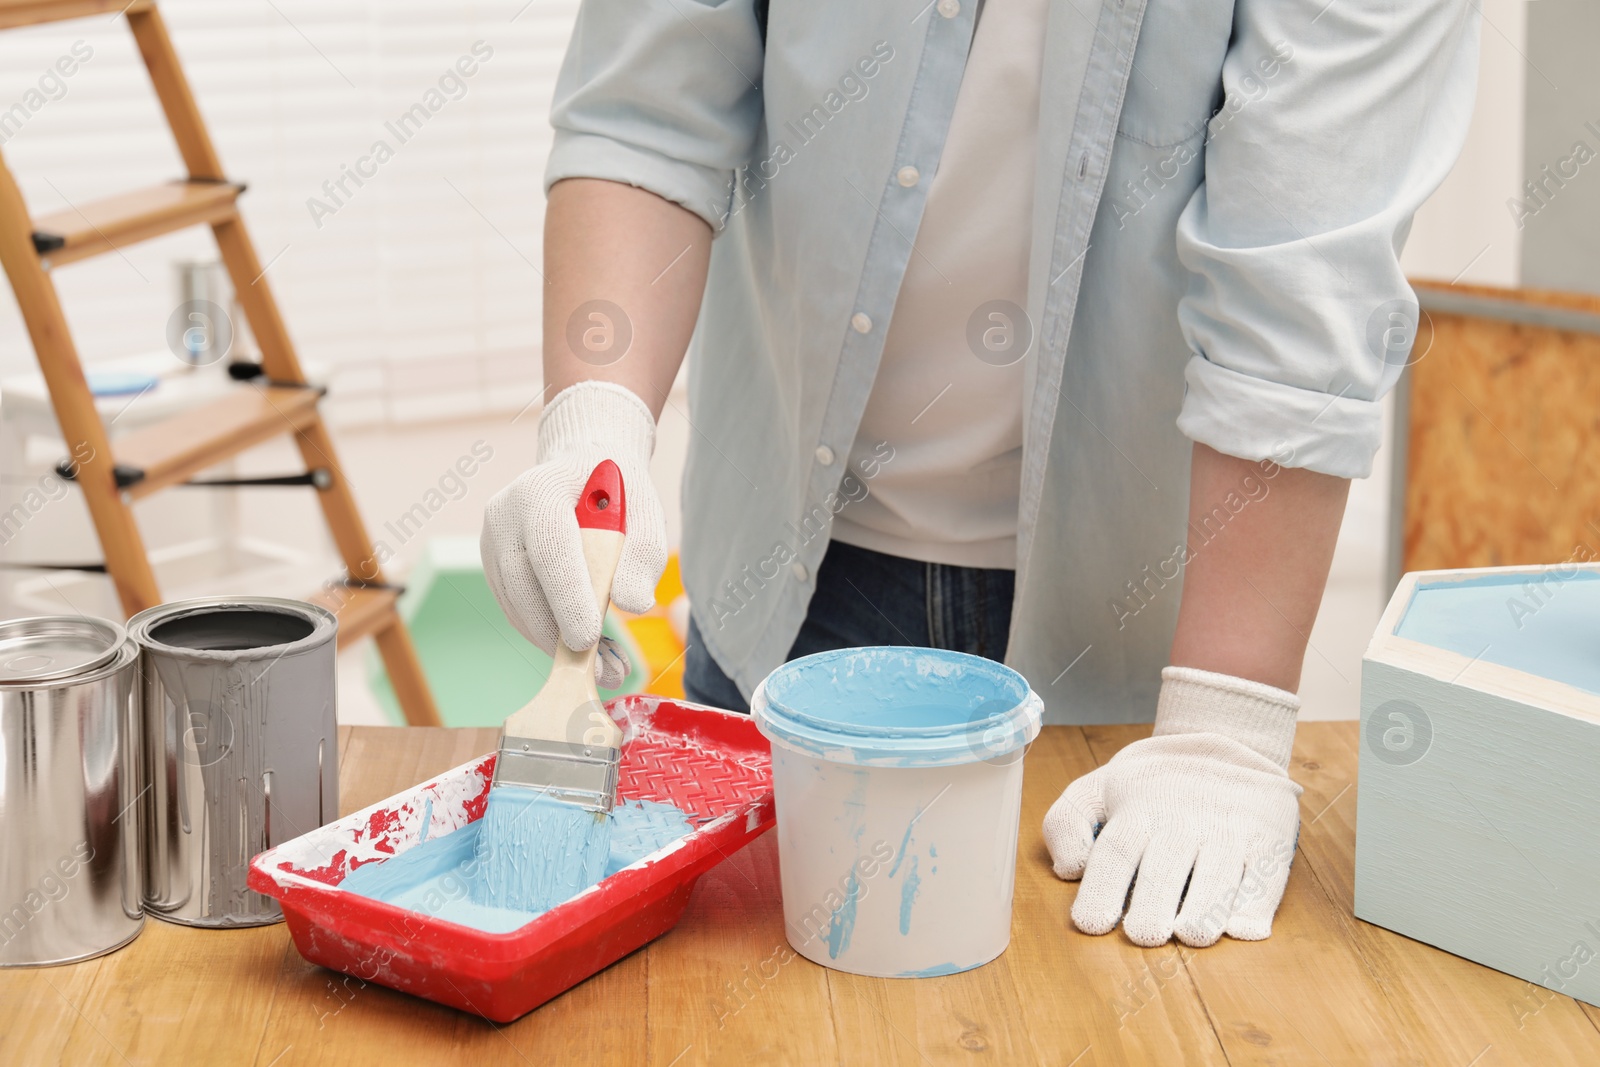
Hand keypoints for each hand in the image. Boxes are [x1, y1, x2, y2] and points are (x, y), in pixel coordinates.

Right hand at [481, 381, 667, 688]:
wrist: (581, 475)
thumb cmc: (616, 494)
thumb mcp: (645, 512)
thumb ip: (643, 554)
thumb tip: (634, 603)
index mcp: (540, 490)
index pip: (549, 548)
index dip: (567, 596)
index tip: (588, 638)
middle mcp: (504, 514)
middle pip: (524, 584)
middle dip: (562, 633)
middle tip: (605, 669)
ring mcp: (492, 542)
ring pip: (518, 606)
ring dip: (558, 644)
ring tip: (605, 666)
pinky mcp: (493, 568)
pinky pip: (517, 611)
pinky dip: (548, 636)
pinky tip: (584, 649)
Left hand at [1043, 666, 1301, 946]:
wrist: (1228, 741)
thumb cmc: (1151, 783)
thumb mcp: (1099, 788)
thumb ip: (1067, 823)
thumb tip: (1070, 868)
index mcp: (1136, 809)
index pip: (1115, 851)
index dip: (1102, 888)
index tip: (1092, 923)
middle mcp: (1183, 818)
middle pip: (1165, 865)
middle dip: (1154, 902)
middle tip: (1144, 935)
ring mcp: (1229, 828)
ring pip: (1218, 871)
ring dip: (1206, 906)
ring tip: (1192, 935)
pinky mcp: (1271, 837)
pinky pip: (1266, 873)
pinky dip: (1256, 901)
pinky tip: (1241, 927)